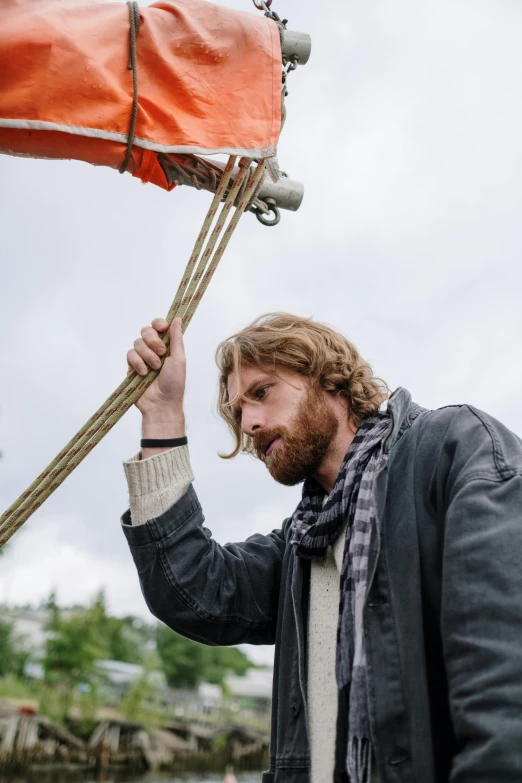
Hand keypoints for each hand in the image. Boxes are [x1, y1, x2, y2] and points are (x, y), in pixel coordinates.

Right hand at [127, 318, 185, 450]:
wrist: (161, 402)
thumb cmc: (174, 383)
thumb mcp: (179, 359)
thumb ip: (176, 338)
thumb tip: (177, 319)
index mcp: (167, 346)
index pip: (158, 326)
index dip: (158, 324)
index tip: (162, 328)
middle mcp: (154, 349)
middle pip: (146, 331)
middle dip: (153, 341)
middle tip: (161, 353)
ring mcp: (142, 357)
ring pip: (137, 343)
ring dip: (147, 355)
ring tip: (155, 369)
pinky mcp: (132, 366)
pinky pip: (130, 355)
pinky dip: (138, 363)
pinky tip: (144, 373)